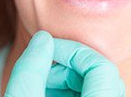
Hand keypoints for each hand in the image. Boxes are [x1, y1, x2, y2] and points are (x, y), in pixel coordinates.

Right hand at [4, 31, 125, 96]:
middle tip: (42, 68)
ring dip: (68, 75)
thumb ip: (29, 70)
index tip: (48, 48)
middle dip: (68, 63)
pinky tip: (49, 92)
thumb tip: (43, 39)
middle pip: (100, 72)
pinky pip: (91, 92)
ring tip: (43, 84)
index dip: (73, 50)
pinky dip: (70, 87)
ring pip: (96, 82)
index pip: (101, 67)